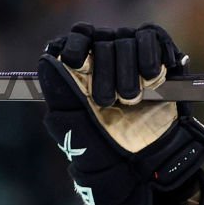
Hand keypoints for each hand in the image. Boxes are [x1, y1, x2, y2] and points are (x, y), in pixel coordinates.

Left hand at [37, 23, 203, 204]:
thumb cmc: (104, 156)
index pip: (74, 41)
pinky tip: (151, 77)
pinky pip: (152, 38)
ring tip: (131, 100)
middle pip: (99, 40)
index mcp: (80, 79)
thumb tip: (46, 61)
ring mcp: (131, 61)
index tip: (75, 61)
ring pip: (125, 39)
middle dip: (103, 70)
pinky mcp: (157, 61)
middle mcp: (104, 65)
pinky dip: (151, 55)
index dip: (73, 45)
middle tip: (108, 102)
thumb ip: (61, 98)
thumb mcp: (76, 133)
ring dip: (128, 69)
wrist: (147, 166)